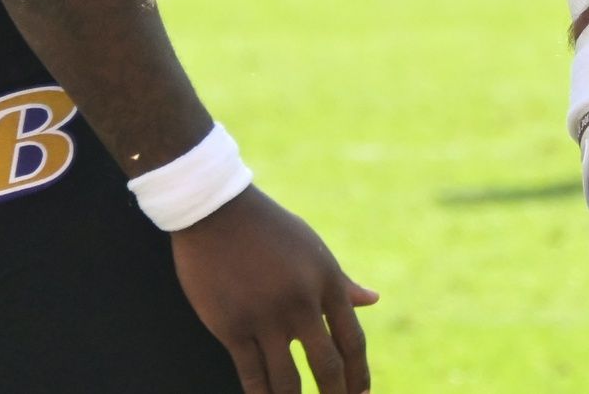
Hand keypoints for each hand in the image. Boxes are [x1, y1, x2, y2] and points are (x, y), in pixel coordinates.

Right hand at [171, 186, 377, 393]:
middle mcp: (301, 303)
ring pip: (288, 381)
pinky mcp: (232, 327)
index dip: (359, 375)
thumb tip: (372, 300)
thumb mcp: (312, 249)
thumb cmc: (268, 229)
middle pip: (327, 366)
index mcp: (326, 282)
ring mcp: (265, 317)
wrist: (216, 211)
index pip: (352, 341)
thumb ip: (341, 281)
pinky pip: (252, 375)